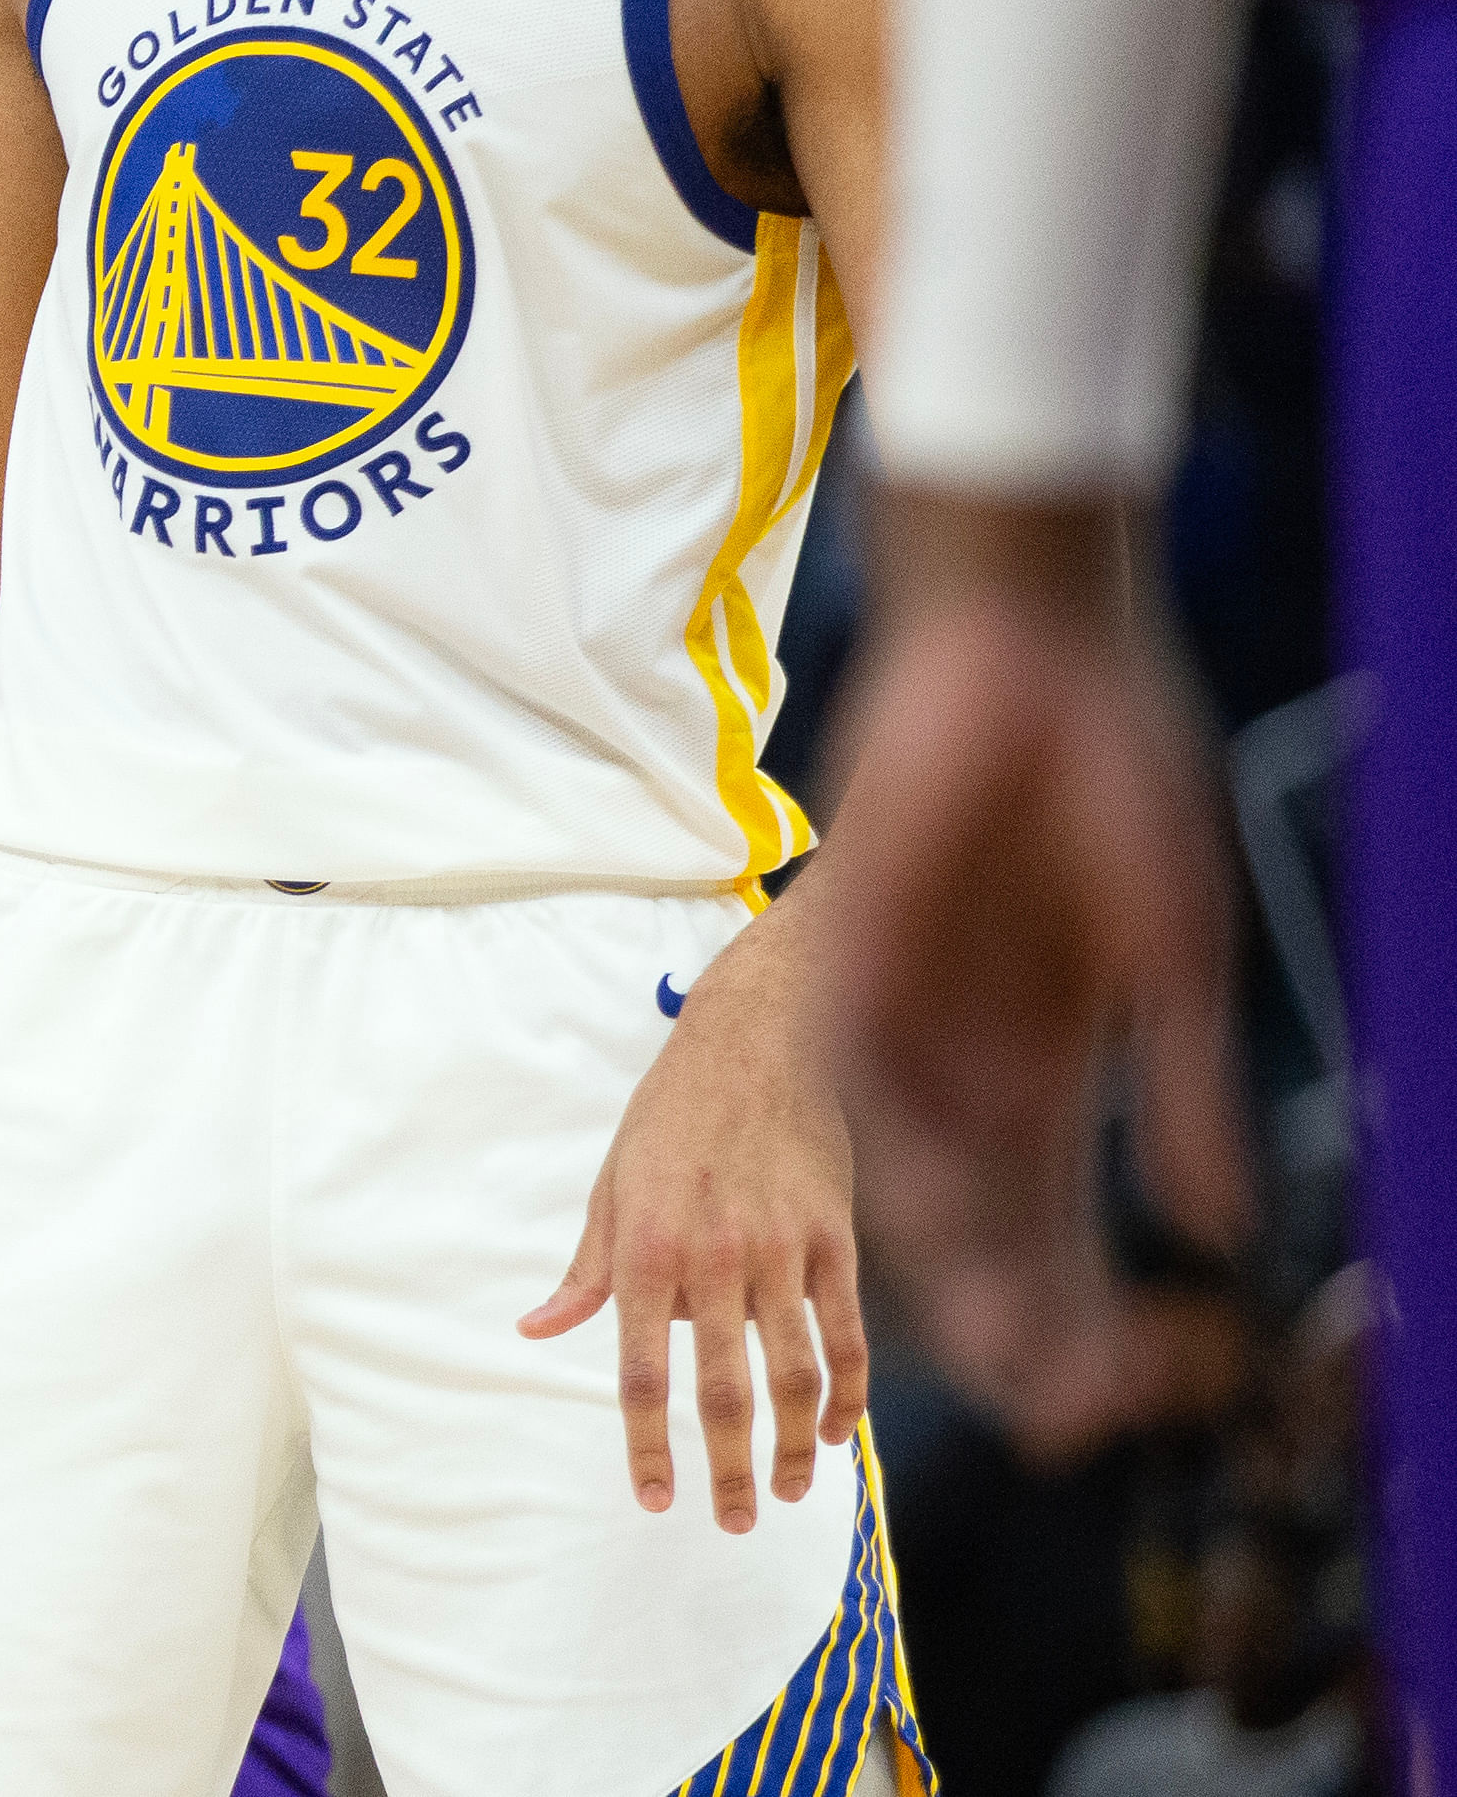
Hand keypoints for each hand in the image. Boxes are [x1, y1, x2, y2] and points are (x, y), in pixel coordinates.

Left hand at [521, 914, 866, 1529]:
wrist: (757, 1042)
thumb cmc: (671, 1115)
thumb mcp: (611, 1184)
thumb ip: (586, 1269)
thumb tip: (538, 1330)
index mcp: (646, 1248)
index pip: (639, 1369)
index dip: (647, 1441)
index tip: (654, 1497)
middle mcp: (712, 1259)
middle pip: (723, 1389)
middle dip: (725, 1467)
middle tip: (730, 1521)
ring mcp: (780, 1251)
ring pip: (794, 1374)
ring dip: (790, 1446)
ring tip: (787, 1493)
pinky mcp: (835, 1239)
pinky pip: (846, 1333)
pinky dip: (845, 1393)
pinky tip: (835, 1432)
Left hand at [817, 504, 1248, 1461]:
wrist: (1024, 657)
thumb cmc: (1110, 784)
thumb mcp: (1168, 949)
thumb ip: (1183, 1085)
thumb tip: (1223, 1221)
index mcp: (1051, 1077)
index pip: (1061, 1232)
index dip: (1093, 1317)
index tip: (1135, 1392)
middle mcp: (969, 1068)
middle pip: (985, 1236)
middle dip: (1021, 1329)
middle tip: (1057, 1418)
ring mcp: (907, 1016)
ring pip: (917, 1181)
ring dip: (959, 1270)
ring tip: (1001, 1356)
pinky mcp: (852, 950)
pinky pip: (863, 1074)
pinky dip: (896, 1141)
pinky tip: (935, 1209)